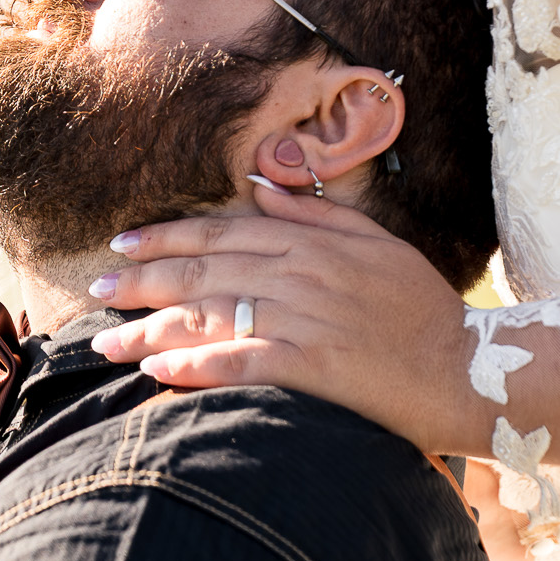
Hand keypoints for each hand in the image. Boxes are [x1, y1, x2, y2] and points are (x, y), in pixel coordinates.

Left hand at [88, 183, 495, 454]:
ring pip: (212, 315)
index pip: (223, 231)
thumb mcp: (377, 243)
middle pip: (204, 270)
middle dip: (141, 282)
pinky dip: (198, 367)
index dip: (167, 236)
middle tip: (94, 293)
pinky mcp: (313, 366)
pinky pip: (243, 362)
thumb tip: (263, 187)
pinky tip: (159, 373)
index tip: (122, 245)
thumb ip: (317, 213)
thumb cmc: (422, 308)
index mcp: (312, 242)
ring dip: (152, 329)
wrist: (465, 368)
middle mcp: (301, 274)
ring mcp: (306, 319)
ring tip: (107, 343)